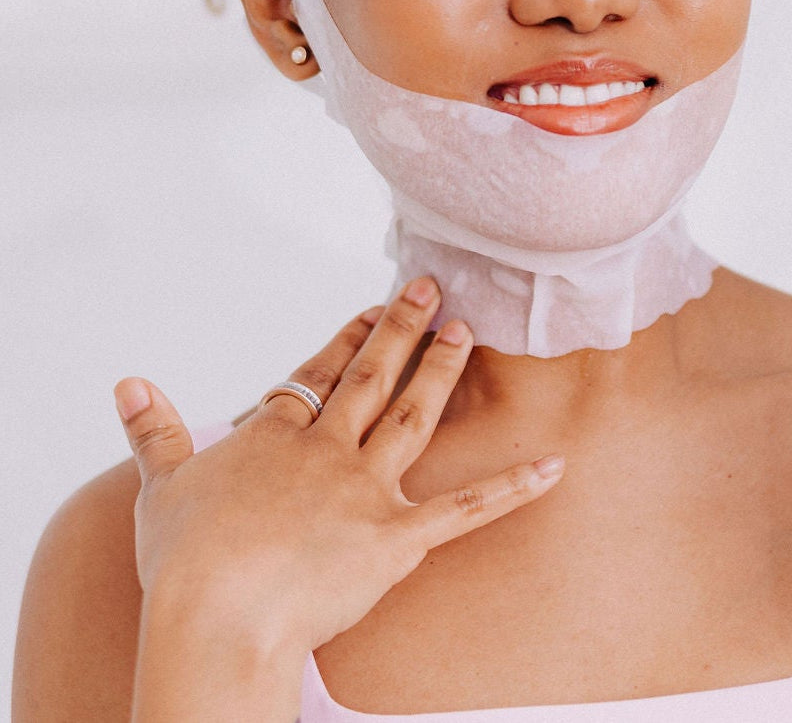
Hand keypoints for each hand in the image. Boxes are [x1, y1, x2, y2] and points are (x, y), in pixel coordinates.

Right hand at [113, 277, 563, 660]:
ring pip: (414, 418)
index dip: (352, 337)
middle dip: (405, 329)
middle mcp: (327, 450)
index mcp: (276, 435)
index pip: (321, 372)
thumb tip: (127, 384)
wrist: (214, 616)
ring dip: (442, 374)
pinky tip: (553, 466)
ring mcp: (365, 489)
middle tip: (436, 287)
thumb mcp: (159, 485)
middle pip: (372, 378)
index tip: (378, 306)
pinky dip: (513, 488)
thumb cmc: (182, 560)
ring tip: (469, 332)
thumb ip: (153, 430)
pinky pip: (465, 508)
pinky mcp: (396, 536)